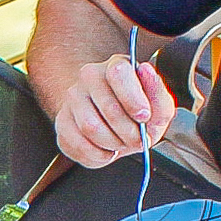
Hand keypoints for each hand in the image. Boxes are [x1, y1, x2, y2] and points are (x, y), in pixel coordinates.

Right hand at [52, 56, 176, 167]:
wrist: (115, 125)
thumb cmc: (136, 113)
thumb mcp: (158, 106)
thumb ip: (158, 92)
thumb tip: (146, 71)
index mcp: (116, 65)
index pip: (119, 74)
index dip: (133, 100)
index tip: (144, 117)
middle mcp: (89, 76)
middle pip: (109, 108)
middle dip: (129, 133)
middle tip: (137, 139)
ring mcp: (72, 98)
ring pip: (91, 128)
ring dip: (113, 144)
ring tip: (120, 143)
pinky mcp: (62, 121)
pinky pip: (78, 144)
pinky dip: (97, 155)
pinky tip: (106, 150)